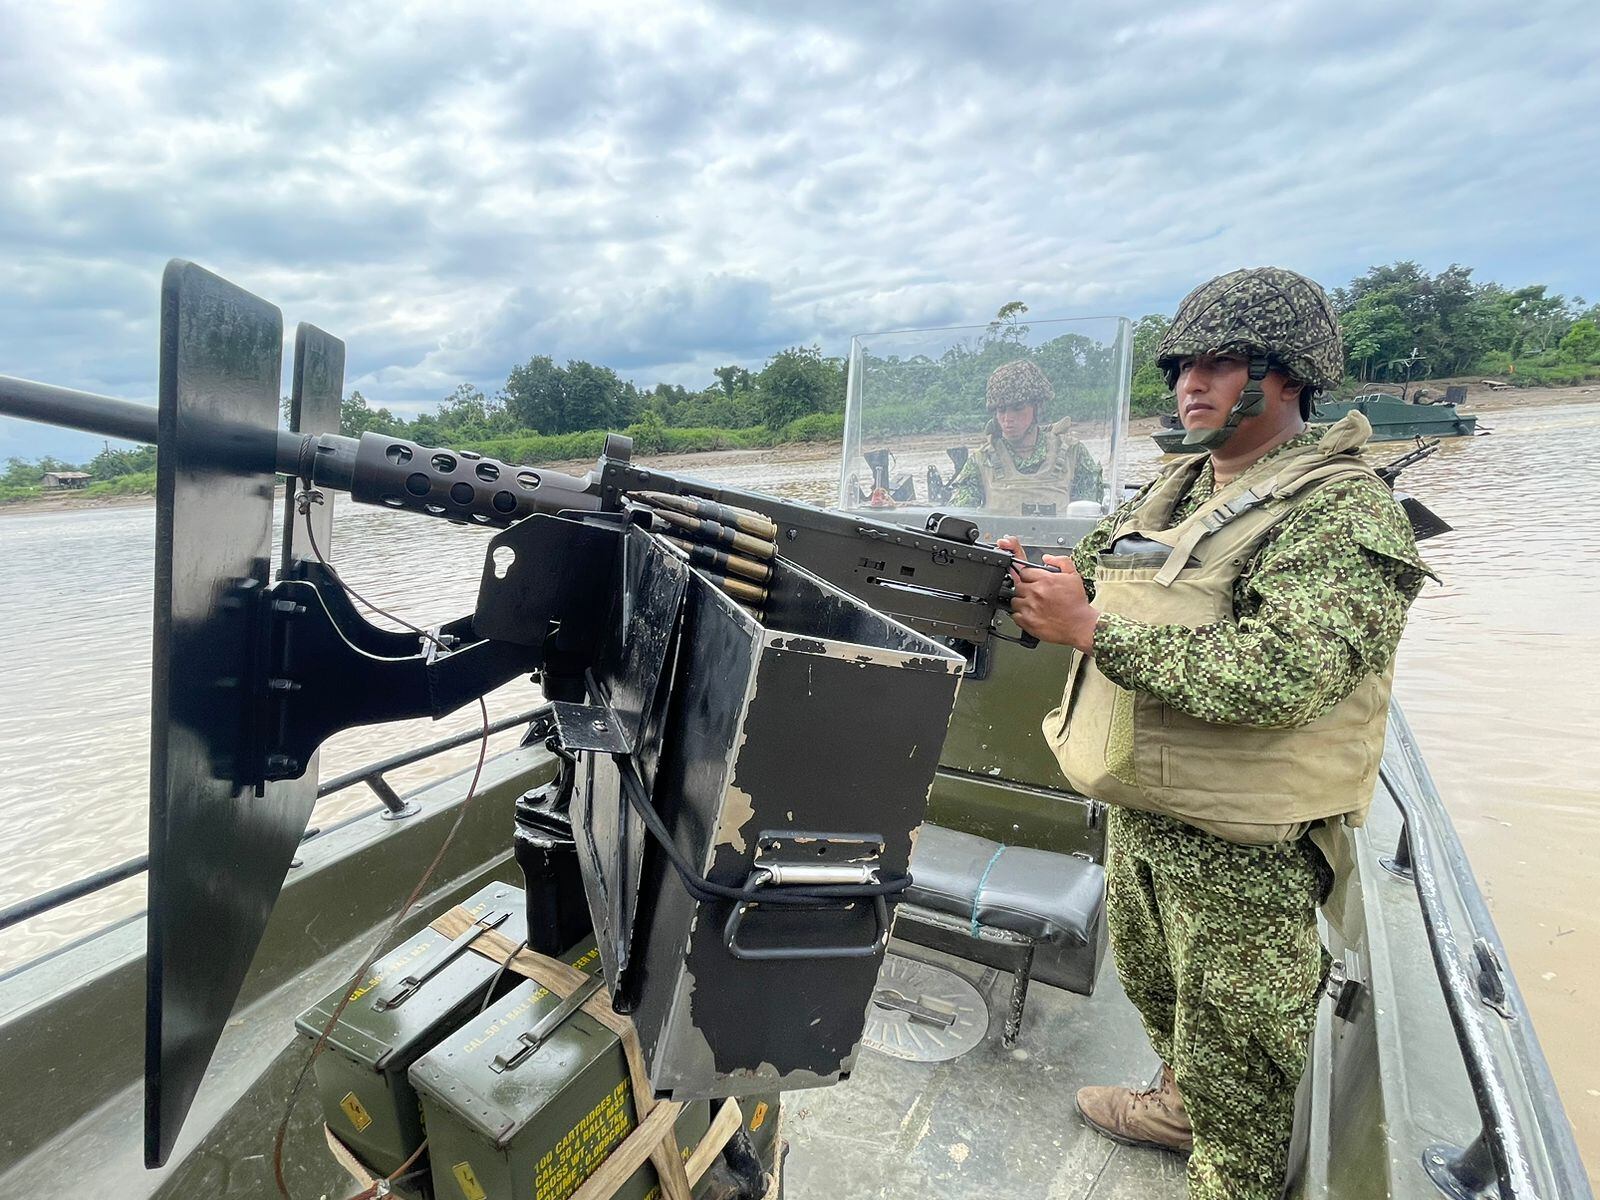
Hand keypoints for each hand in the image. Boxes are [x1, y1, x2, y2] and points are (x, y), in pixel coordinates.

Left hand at [997, 536, 1100, 652]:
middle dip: (1025, 589)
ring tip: (1033, 605)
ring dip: (1021, 602)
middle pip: (1018, 586)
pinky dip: (1020, 615)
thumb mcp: (1073, 576)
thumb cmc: (1077, 603)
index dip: (1028, 576)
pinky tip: (1031, 614)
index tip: (1032, 581)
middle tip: (1034, 594)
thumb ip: (1061, 562)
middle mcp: (1036, 592)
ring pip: (1015, 600)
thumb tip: (1047, 558)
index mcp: (1046, 580)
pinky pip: (1014, 615)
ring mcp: (1030, 607)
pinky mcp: (1028, 622)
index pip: (1024, 572)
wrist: (1080, 625)